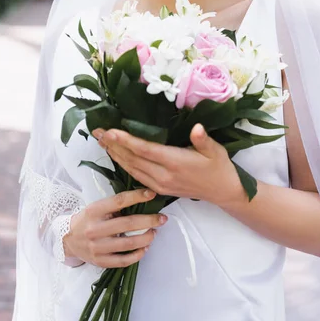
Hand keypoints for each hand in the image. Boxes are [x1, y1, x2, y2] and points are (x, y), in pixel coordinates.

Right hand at [63, 189, 167, 267]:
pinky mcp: (100, 261)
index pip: (119, 201)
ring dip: (146, 238)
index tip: (152, 194)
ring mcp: (97, 247)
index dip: (138, 196)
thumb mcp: (97, 207)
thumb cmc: (87, 220)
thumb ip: (115, 205)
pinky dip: (137, 255)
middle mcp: (95, 229)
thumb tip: (143, 200)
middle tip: (162, 218)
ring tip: (154, 233)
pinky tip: (144, 248)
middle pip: (128, 224)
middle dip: (149, 220)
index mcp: (94, 211)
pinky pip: (123, 261)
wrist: (67, 239)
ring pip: (128, 243)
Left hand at [92, 124, 245, 207]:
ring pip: (131, 169)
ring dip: (115, 155)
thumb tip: (196, 128)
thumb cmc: (219, 167)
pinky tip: (117, 156)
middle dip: (113, 145)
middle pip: (132, 159)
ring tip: (101, 141)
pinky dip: (124, 164)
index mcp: (175, 162)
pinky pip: (136, 176)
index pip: (145, 150)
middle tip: (96, 131)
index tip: (110, 131)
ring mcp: (160, 184)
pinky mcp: (160, 189)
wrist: (222, 192)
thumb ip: (203, 139)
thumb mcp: (215, 150)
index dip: (126, 141)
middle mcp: (164, 175)